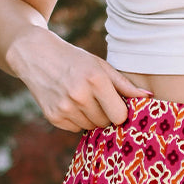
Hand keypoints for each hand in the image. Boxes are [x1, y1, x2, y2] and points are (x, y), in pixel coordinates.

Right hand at [7, 26, 150, 130]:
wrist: (35, 55)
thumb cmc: (75, 60)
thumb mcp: (100, 66)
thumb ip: (124, 84)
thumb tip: (149, 98)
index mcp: (96, 80)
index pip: (120, 115)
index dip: (120, 111)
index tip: (116, 103)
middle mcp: (80, 96)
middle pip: (106, 123)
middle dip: (106, 114)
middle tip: (96, 98)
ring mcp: (65, 108)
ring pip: (91, 127)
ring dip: (91, 117)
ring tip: (82, 98)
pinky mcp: (53, 117)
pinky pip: (76, 128)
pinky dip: (76, 119)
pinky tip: (69, 102)